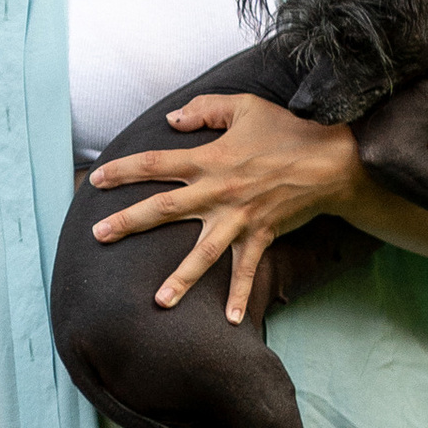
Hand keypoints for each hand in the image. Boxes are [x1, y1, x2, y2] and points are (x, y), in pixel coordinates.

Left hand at [90, 93, 360, 321]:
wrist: (331, 160)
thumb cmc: (287, 130)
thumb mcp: (244, 106)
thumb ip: (205, 109)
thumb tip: (172, 118)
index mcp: (208, 159)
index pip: (156, 164)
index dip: (124, 170)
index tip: (96, 180)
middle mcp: (217, 192)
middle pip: (164, 209)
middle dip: (129, 222)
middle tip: (98, 235)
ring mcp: (239, 218)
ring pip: (203, 252)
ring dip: (181, 278)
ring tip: (159, 301)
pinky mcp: (261, 235)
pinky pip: (248, 269)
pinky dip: (241, 295)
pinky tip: (230, 320)